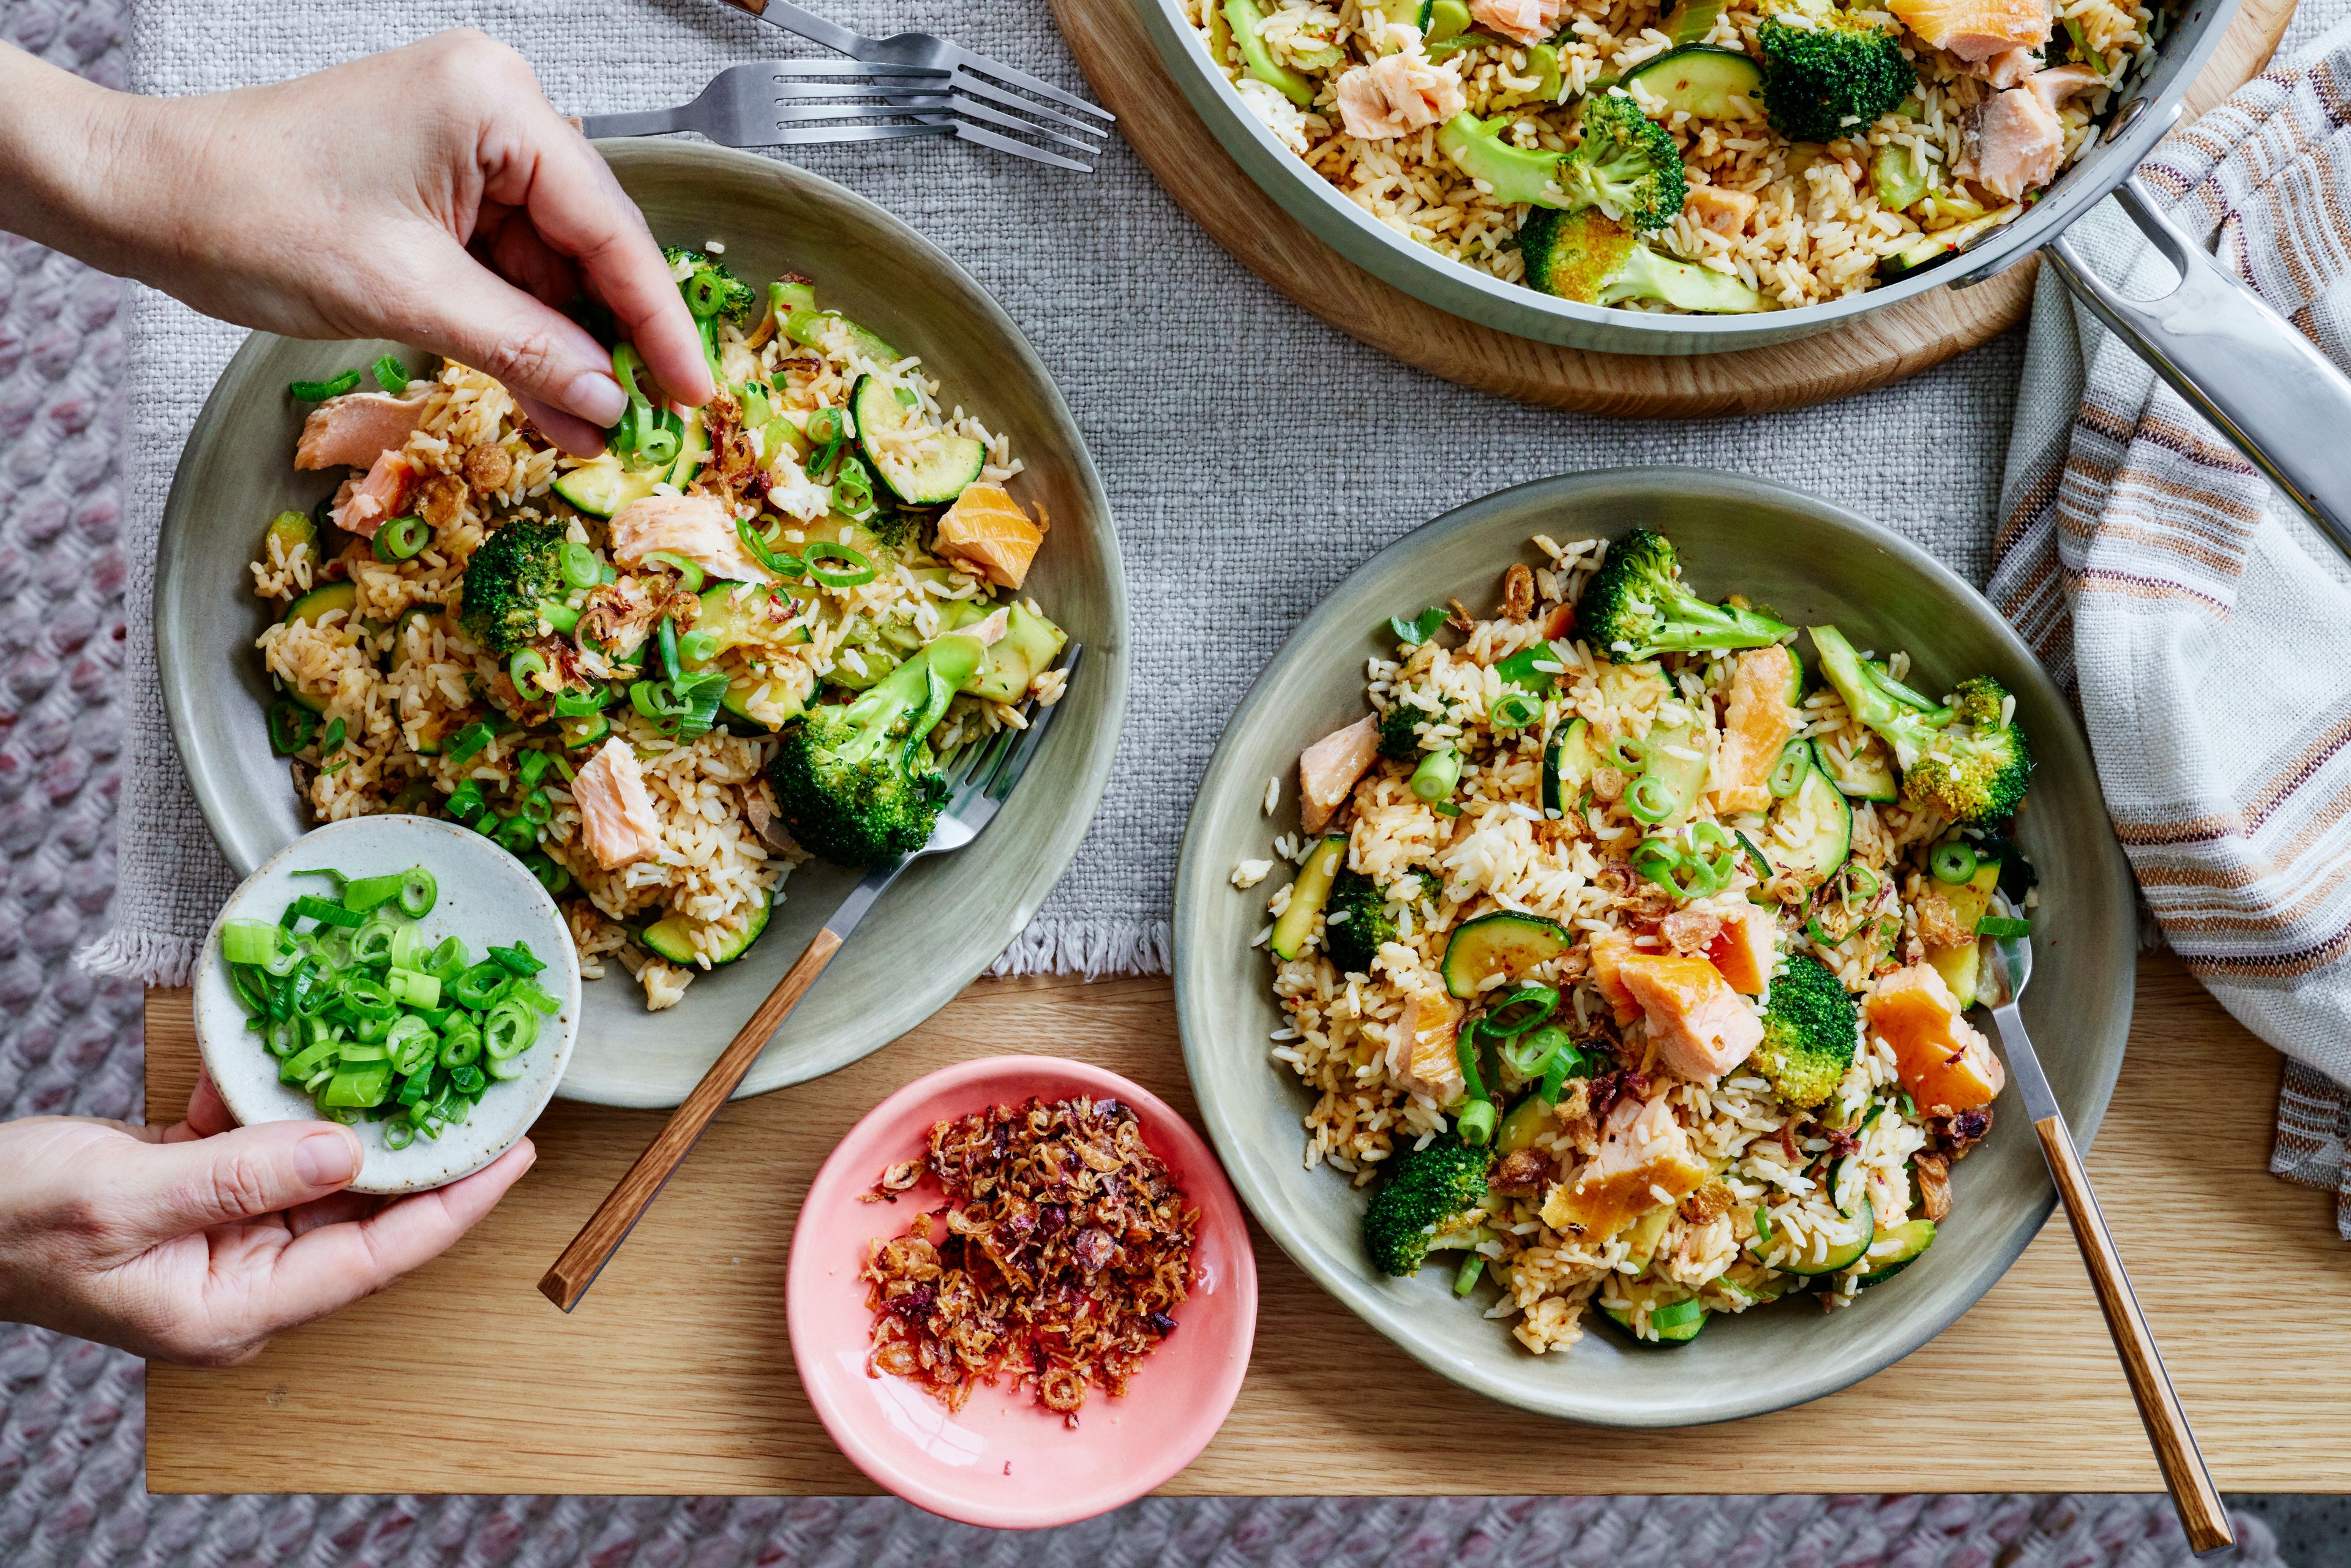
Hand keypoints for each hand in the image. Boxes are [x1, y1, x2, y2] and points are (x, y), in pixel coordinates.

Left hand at [0, 31, 711, 453]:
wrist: (145, 197)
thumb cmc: (252, 215)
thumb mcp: (407, 296)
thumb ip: (524, 348)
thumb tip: (609, 404)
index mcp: (495, 104)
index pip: (607, 227)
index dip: (657, 321)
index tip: (697, 393)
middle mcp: (495, 110)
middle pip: (588, 245)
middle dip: (613, 340)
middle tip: (653, 425)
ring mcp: (468, 147)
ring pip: (549, 266)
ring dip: (567, 350)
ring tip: (593, 431)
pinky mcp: (441, 185)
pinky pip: (505, 269)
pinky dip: (521, 334)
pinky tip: (550, 398)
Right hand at [0, 1073, 530, 1365]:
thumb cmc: (7, 1221)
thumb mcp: (126, 1196)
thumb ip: (242, 1176)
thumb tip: (350, 1151)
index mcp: (235, 1310)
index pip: (377, 1256)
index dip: (455, 1204)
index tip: (516, 1153)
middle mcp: (243, 1279)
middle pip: (363, 1212)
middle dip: (419, 1147)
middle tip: (484, 1086)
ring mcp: (223, 1236)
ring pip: (320, 1168)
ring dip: (351, 1112)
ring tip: (412, 1052)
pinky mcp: (199, 1193)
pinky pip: (265, 1143)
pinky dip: (277, 1098)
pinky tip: (291, 1055)